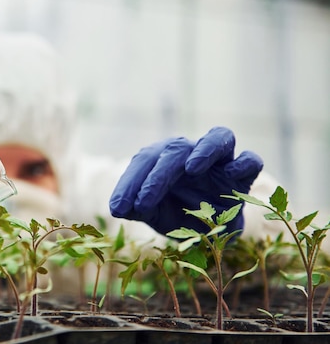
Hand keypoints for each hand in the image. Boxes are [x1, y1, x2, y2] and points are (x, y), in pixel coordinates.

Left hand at [109, 127, 262, 235]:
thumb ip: (136, 207)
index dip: (130, 182)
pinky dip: (243, 163)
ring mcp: (220, 161)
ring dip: (205, 149)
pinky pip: (251, 160)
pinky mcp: (244, 176)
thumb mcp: (152, 212)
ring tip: (191, 168)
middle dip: (156, 176)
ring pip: (220, 136)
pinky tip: (229, 174)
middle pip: (176, 149)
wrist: (206, 232)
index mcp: (165, 158)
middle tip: (142, 203)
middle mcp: (191, 153)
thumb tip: (119, 208)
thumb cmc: (175, 214)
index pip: (146, 159)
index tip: (118, 208)